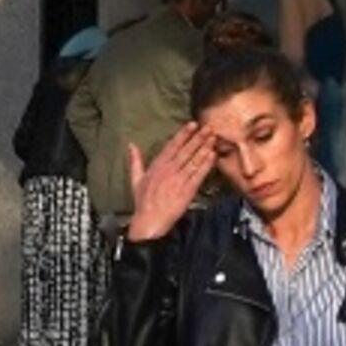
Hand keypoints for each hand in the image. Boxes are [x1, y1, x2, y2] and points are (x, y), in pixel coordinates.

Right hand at [123, 126, 214, 241]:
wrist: (149, 220)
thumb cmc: (143, 202)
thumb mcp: (135, 179)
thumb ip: (135, 161)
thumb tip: (131, 145)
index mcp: (157, 166)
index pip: (172, 146)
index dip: (183, 134)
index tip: (192, 124)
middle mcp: (169, 170)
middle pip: (186, 150)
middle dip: (198, 138)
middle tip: (209, 126)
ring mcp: (179, 180)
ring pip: (194, 160)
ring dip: (204, 148)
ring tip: (213, 138)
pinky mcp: (187, 190)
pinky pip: (198, 175)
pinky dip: (206, 165)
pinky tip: (213, 156)